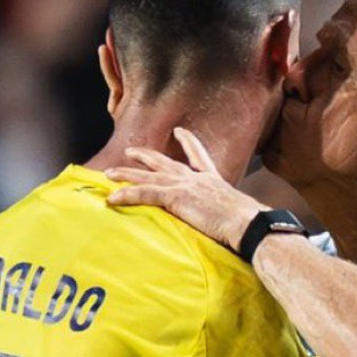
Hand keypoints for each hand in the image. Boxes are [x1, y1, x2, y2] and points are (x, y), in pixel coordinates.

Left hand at [105, 128, 268, 250]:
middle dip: (145, 155)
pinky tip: (112, 198)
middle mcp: (196, 178)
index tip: (180, 132)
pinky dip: (127, 195)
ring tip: (108, 173)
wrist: (248, 223)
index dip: (188, 142)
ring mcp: (185, 185)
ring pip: (147, 176)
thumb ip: (227, 213)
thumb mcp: (237, 213)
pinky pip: (144, 193)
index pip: (198, 156)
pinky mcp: (176, 197)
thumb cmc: (248, 224)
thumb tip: (234, 225)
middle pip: (164, 162)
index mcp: (212, 180)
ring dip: (126, 174)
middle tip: (130, 150)